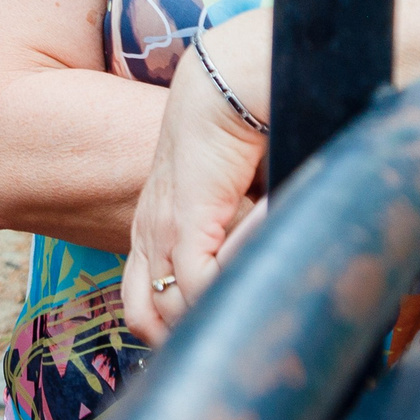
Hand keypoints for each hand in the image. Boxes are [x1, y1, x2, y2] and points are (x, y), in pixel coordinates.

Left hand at [120, 19, 270, 344]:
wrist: (227, 83)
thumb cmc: (243, 136)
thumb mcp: (237, 203)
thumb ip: (242, 242)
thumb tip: (274, 280)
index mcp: (154, 230)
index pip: (145, 307)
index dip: (181, 330)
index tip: (225, 330)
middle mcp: (147, 235)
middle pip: (148, 322)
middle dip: (190, 337)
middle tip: (241, 324)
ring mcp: (159, 231)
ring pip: (174, 312)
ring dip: (222, 306)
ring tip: (261, 282)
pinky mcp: (181, 221)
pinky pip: (201, 283)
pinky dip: (237, 280)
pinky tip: (264, 252)